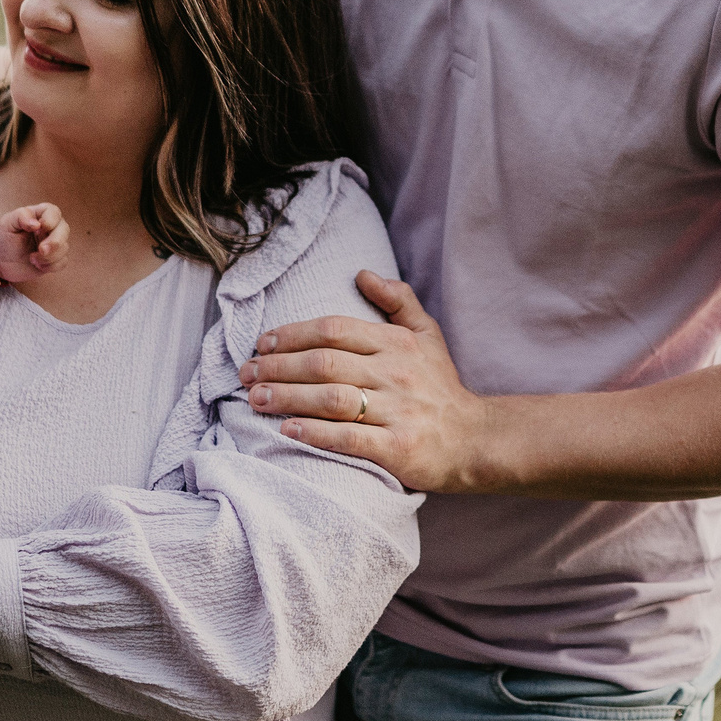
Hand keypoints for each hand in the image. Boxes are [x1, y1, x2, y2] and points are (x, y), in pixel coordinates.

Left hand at [0, 202, 69, 281]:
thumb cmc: (3, 238)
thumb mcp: (7, 223)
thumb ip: (21, 217)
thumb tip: (37, 224)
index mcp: (39, 215)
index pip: (54, 212)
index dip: (51, 220)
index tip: (40, 227)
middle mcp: (50, 228)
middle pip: (64, 230)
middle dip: (55, 242)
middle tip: (41, 250)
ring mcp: (53, 244)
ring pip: (64, 247)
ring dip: (50, 256)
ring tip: (32, 259)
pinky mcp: (53, 259)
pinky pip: (62, 262)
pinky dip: (51, 266)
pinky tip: (37, 265)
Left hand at [239, 270, 495, 493]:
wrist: (475, 439)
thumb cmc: (441, 386)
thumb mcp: (427, 334)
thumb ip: (397, 300)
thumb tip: (363, 272)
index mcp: (396, 343)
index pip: (334, 330)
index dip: (292, 334)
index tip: (261, 344)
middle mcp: (395, 372)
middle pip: (324, 362)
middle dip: (278, 366)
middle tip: (245, 373)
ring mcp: (397, 410)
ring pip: (331, 398)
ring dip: (286, 397)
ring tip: (254, 399)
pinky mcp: (397, 448)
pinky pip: (349, 437)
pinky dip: (315, 433)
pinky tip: (288, 430)